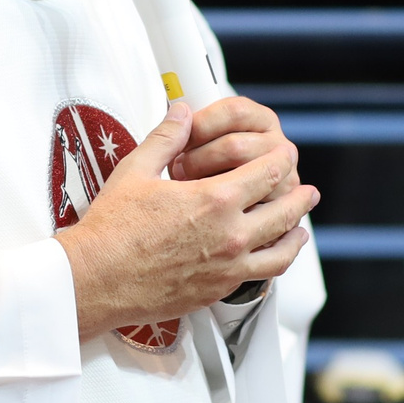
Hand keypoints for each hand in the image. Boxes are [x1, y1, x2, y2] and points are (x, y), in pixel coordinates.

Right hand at [57, 100, 318, 338]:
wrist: (95, 280)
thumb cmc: (112, 230)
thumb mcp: (136, 171)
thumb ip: (167, 137)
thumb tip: (182, 111)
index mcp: (214, 199)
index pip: (266, 173)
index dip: (280, 160)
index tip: (285, 155)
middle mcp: (230, 235)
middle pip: (284, 211)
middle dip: (300, 197)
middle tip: (308, 191)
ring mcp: (228, 268)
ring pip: (281, 250)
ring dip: (296, 233)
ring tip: (302, 227)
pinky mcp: (218, 291)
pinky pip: (262, 276)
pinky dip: (275, 263)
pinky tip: (273, 258)